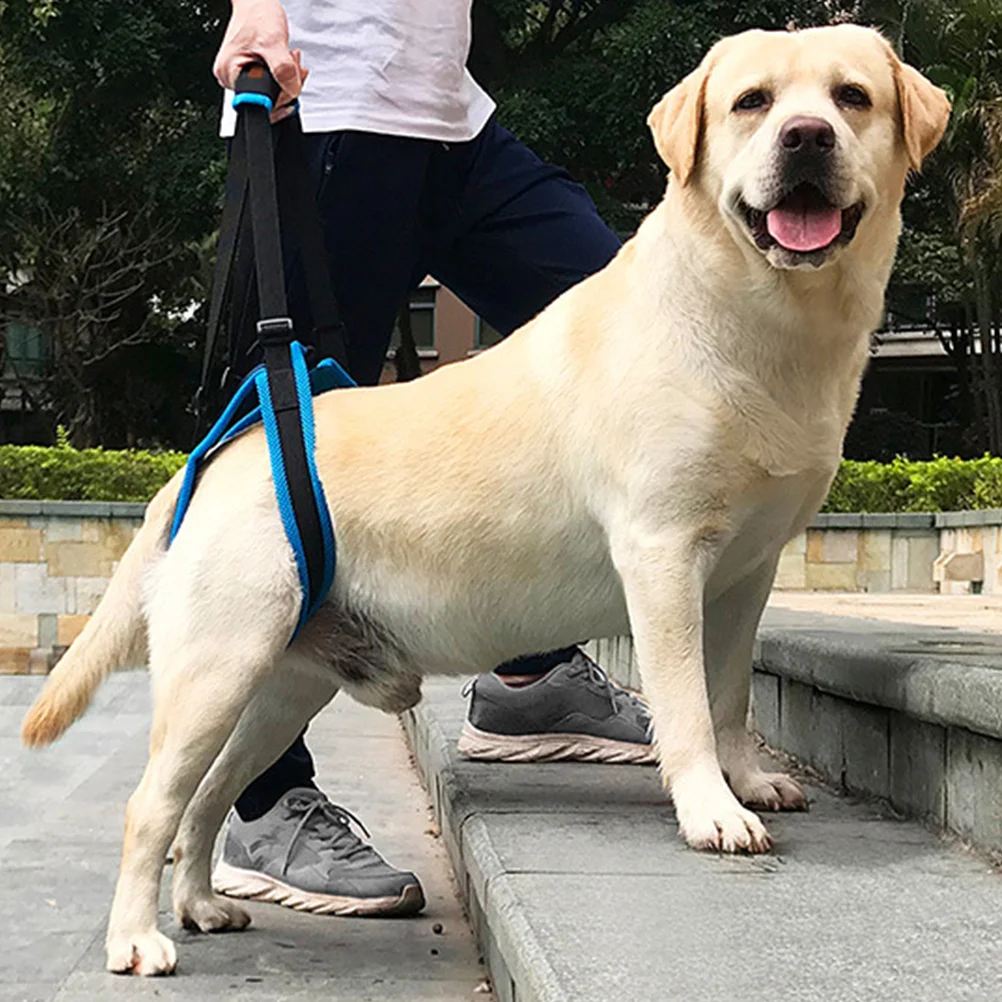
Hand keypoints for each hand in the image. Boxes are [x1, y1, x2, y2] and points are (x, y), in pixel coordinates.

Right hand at [213, 0, 308, 121]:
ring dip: (290, 81)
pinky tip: (288, 64)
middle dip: (288, 85)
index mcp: (230, 73)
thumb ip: (283, 70)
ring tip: (291, 59)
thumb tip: (292, 91)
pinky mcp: (252, 75)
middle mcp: (231, 78)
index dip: (280, 97)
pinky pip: (273, 87)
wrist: (256, 4)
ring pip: (273, 95)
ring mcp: (241, 77)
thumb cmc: (257, 17)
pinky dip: (286, 78)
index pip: (258, 103)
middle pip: (268, 101)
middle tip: (294, 66)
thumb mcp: (272, 43)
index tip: (291, 86)